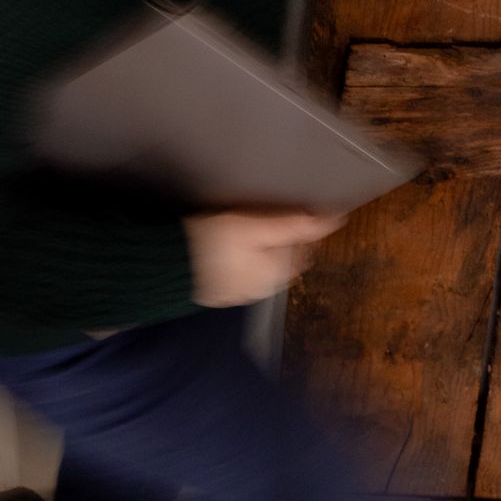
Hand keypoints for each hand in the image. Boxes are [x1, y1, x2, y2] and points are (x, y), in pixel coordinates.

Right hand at [184, 207, 345, 307]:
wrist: (166, 264)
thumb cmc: (210, 242)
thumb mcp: (255, 226)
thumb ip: (294, 224)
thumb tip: (334, 219)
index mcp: (277, 274)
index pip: (304, 244)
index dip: (297, 223)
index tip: (280, 209)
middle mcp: (264, 289)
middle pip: (284, 255)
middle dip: (277, 235)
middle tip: (257, 215)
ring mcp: (241, 292)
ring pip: (262, 262)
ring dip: (258, 245)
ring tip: (239, 226)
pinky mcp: (222, 291)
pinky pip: (240, 270)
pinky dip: (239, 256)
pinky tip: (225, 244)